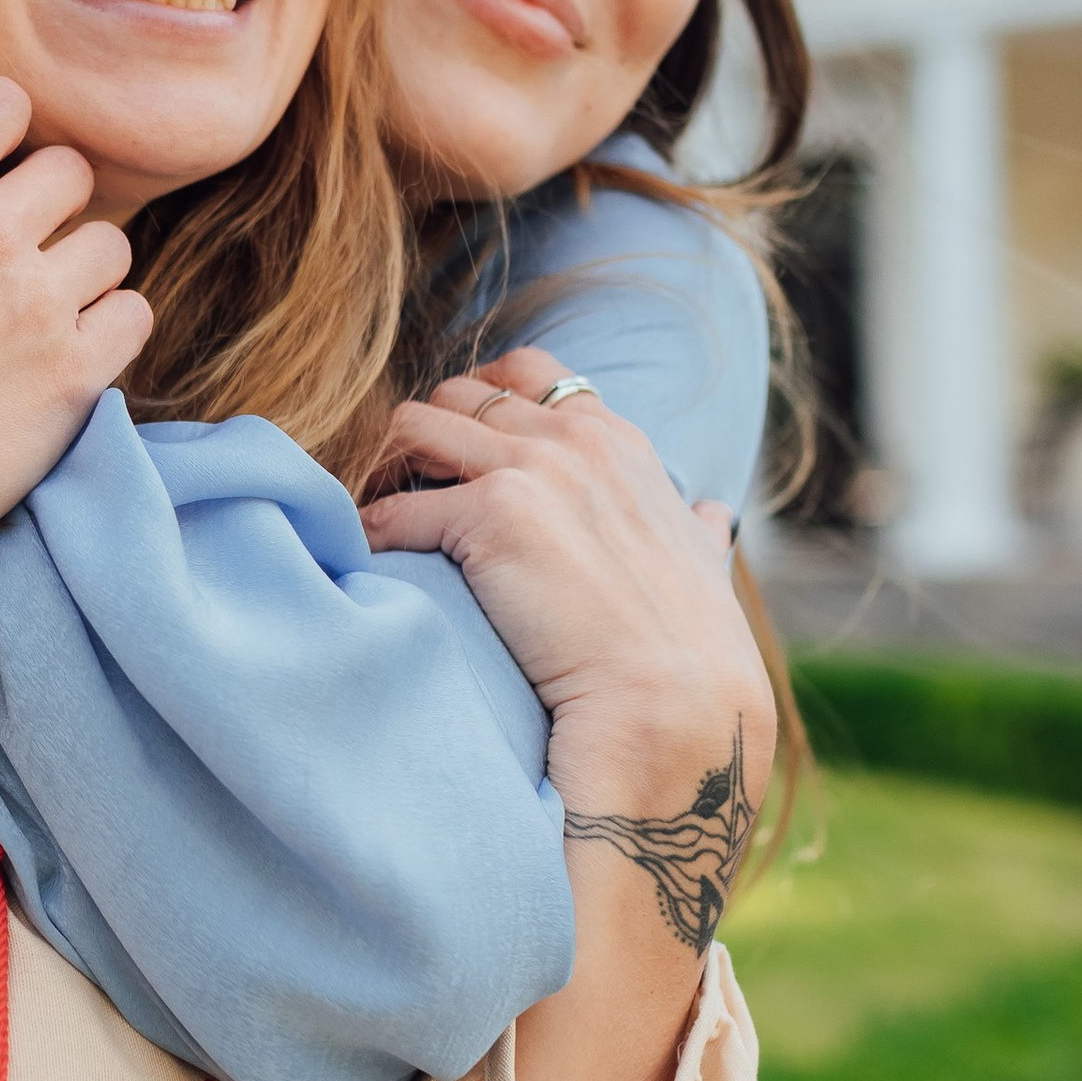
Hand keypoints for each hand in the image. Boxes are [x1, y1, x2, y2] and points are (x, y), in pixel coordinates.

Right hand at [0, 77, 150, 717]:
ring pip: (110, 243)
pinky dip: (111, 331)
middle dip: (49, 203)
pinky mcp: (74, 371)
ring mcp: (37, 301)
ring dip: (84, 270)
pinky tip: (71, 356)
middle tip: (19, 251)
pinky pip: (132, 315)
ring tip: (45, 310)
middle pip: (69, 170)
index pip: (1, 101)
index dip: (2, 129)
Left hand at [362, 350, 773, 854]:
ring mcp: (532, 471)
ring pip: (416, 424)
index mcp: (619, 444)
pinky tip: (368, 562)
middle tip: (403, 488)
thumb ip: (698, 530)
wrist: (672, 706)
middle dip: (425, 435)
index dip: (483, 403)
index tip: (458, 450)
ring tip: (377, 516)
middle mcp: (575, 441)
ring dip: (387, 467)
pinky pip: (394, 509)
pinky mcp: (490, 516)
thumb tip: (713, 515)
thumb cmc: (686, 650)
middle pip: (462, 394)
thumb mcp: (704, 564)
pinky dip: (372, 533)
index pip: (531, 374)